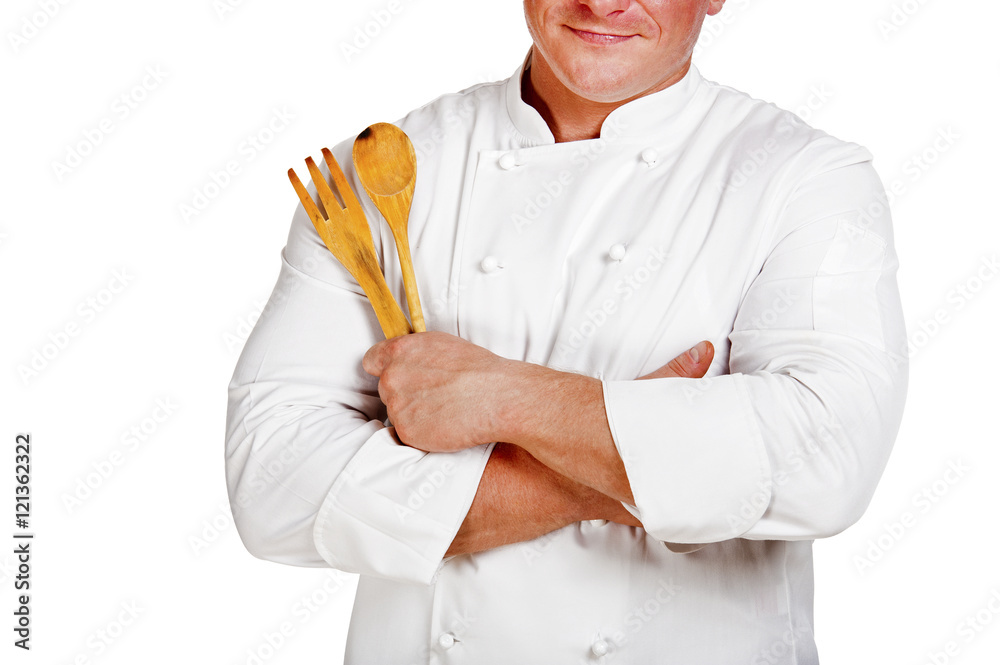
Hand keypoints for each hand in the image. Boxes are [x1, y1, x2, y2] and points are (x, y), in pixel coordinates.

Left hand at [362, 332, 509, 451]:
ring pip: (397, 413)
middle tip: (433, 397)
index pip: (371, 361)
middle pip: (386, 389)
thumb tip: (407, 360)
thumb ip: (414, 352)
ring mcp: (396, 406)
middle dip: (404, 394)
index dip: (385, 370)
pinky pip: (408, 434)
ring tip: (444, 410)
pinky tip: (444, 424)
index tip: (398, 377)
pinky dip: (422, 433)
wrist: (496, 398)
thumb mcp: (441, 344)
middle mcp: (392, 377)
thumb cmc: (478, 370)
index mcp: (399, 351)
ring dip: (415, 415)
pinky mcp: (406, 431)